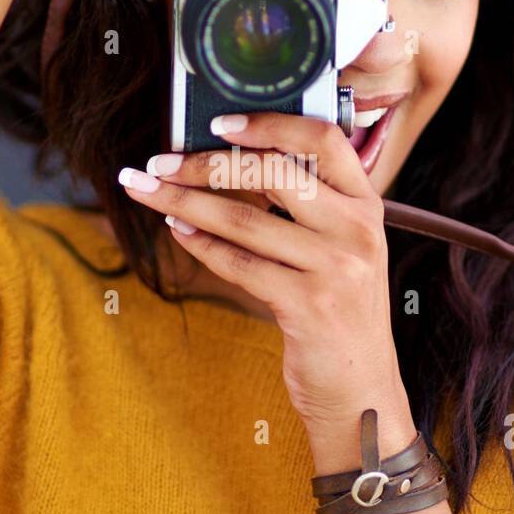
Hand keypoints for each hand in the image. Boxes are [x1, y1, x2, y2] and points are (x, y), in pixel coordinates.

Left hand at [117, 112, 417, 470]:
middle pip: (272, 172)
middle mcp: (357, 230)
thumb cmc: (339, 312)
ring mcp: (336, 268)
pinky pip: (240, 264)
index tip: (217, 122)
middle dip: (204, 163)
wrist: (360, 390)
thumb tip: (230, 160)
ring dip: (185, 202)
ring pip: (244, 218)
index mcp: (366, 204)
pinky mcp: (308, 306)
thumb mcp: (342, 249)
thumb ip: (307, 206)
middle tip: (159, 162)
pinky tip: (176, 231)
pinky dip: (201, 244)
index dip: (268, 123)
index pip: (321, 140)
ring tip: (147, 191)